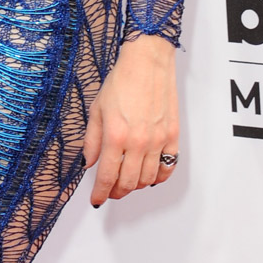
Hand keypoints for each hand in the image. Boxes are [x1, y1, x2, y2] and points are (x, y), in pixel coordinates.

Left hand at [83, 34, 178, 204]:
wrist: (147, 63)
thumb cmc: (121, 81)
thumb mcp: (97, 109)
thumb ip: (92, 140)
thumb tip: (88, 163)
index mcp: (116, 135)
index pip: (107, 176)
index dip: (100, 192)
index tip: (96, 200)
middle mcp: (138, 142)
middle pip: (129, 182)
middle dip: (117, 191)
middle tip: (110, 192)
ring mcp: (158, 141)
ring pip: (148, 179)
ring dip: (136, 186)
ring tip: (127, 182)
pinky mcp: (173, 137)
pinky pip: (168, 168)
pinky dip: (158, 178)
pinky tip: (149, 176)